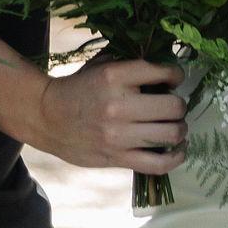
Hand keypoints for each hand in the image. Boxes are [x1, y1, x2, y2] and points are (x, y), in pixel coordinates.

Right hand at [32, 56, 187, 174]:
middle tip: (173, 105)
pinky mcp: (117, 158)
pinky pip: (157, 164)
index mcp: (115, 76)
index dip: (176, 74)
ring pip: (170, 134)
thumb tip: (166, 64)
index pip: (162, 73)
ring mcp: (118, 135)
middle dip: (179, 104)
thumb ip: (132, 63)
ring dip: (180, 128)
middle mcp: (118, 106)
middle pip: (173, 107)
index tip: (174, 79)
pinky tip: (179, 148)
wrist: (47, 117)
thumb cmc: (79, 88)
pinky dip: (176, 157)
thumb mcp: (102, 64)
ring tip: (175, 125)